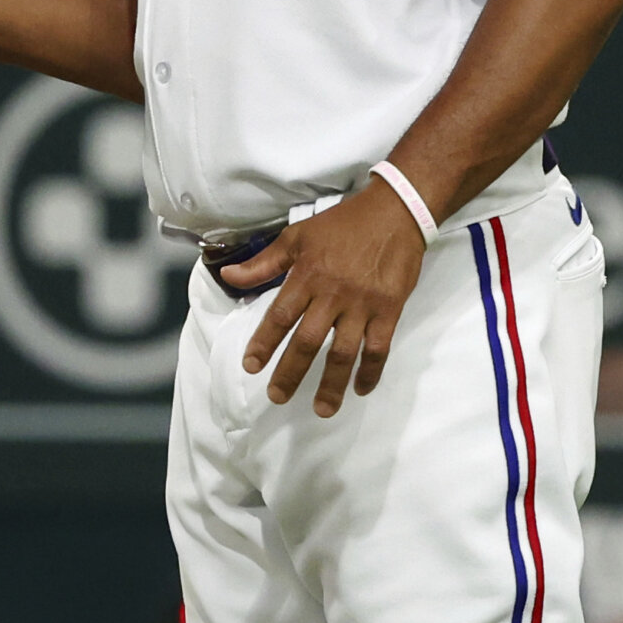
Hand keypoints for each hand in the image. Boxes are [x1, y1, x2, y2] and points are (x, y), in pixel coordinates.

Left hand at [221, 183, 427, 416]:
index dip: (264, 342)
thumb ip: (263, 263)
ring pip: (344, 351)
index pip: (280, 316)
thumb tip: (228, 277)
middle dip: (291, 372)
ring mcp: (363, 305)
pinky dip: (370, 371)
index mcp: (307, 276)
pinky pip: (379, 348)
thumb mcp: (296, 236)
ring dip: (332, 383)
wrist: (394, 213)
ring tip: (321, 409)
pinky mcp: (390, 310)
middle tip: (277, 397)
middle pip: (308, 341)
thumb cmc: (342, 225)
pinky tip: (361, 389)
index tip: (251, 366)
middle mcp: (333, 294)